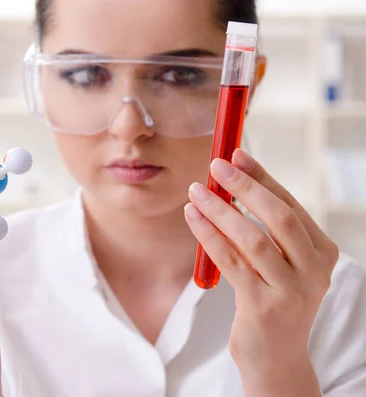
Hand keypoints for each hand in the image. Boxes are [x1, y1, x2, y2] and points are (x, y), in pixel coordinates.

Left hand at [184, 148, 337, 395]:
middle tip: (215, 165)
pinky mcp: (262, 307)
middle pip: (277, 216)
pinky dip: (208, 235)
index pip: (290, 203)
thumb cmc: (272, 300)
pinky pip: (230, 261)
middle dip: (244, 186)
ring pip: (252, 238)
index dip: (262, 176)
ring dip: (220, 209)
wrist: (276, 357)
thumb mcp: (279, 264)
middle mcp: (313, 270)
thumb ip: (263, 229)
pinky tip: (192, 217)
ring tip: (195, 191)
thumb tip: (229, 182)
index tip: (237, 154)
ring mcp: (290, 290)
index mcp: (321, 252)